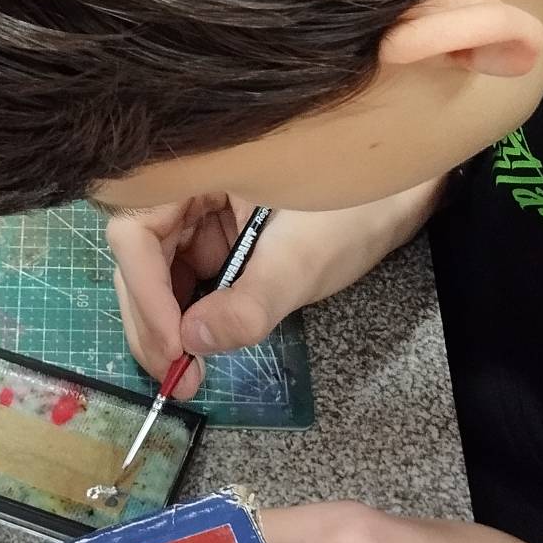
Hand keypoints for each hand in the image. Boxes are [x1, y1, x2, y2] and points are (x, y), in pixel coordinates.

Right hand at [106, 180, 441, 395]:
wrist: (405, 194)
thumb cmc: (359, 208)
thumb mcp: (302, 261)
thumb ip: (248, 304)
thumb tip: (191, 343)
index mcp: (199, 168)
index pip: (137, 230)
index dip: (144, 290)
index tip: (171, 344)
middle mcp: (191, 185)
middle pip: (141, 254)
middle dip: (152, 317)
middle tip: (171, 375)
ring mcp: (205, 210)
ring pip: (161, 269)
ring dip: (166, 322)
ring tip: (183, 373)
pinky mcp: (224, 233)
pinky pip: (191, 274)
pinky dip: (191, 313)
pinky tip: (199, 348)